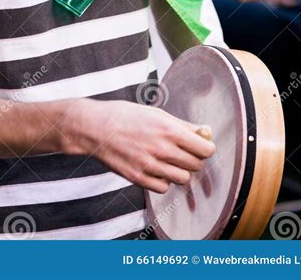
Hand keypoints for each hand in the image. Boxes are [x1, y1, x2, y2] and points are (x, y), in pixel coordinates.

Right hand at [68, 99, 215, 193]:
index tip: (201, 146)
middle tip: (184, 151)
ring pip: (183, 179)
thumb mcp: (155, 112)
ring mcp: (149, 166)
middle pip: (196, 165)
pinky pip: (164, 188)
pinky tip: (156, 169)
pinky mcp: (138, 178)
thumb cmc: (124, 115)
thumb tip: (204, 132)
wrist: (94, 127)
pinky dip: (164, 181)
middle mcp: (161, 149)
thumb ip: (182, 124)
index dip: (206, 148)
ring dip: (180, 171)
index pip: (205, 149)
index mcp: (168, 130)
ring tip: (169, 160)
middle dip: (194, 159)